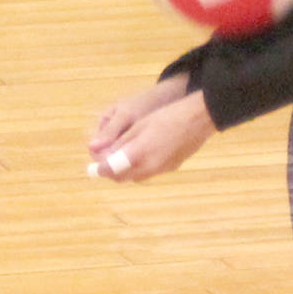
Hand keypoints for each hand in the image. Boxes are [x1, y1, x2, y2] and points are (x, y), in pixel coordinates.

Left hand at [88, 78, 214, 181]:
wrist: (200, 118)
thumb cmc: (167, 115)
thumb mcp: (139, 125)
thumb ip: (121, 144)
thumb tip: (105, 155)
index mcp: (138, 154)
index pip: (111, 169)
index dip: (100, 169)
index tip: (93, 167)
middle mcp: (149, 167)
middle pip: (122, 177)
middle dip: (112, 172)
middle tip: (106, 162)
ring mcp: (161, 170)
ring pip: (136, 177)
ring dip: (126, 171)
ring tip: (123, 157)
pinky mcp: (171, 168)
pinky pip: (149, 173)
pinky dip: (140, 168)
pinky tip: (143, 154)